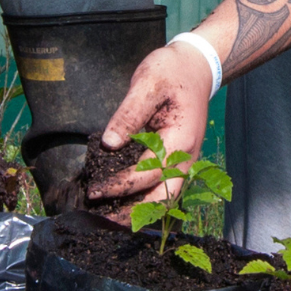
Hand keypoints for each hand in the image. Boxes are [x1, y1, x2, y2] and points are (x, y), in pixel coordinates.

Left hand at [89, 42, 217, 204]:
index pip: (147, 174)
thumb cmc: (172, 73)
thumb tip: (109, 145)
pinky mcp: (178, 161)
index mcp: (179, 141)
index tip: (94, 192)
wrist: (196, 69)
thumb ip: (128, 115)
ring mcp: (184, 162)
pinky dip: (145, 200)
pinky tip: (122, 203)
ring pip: (165, 199)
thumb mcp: (148, 84)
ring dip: (140, 212)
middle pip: (162, 199)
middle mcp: (185, 158)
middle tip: (101, 221)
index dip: (120, 186)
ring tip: (109, 220)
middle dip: (133, 214)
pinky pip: (163, 188)